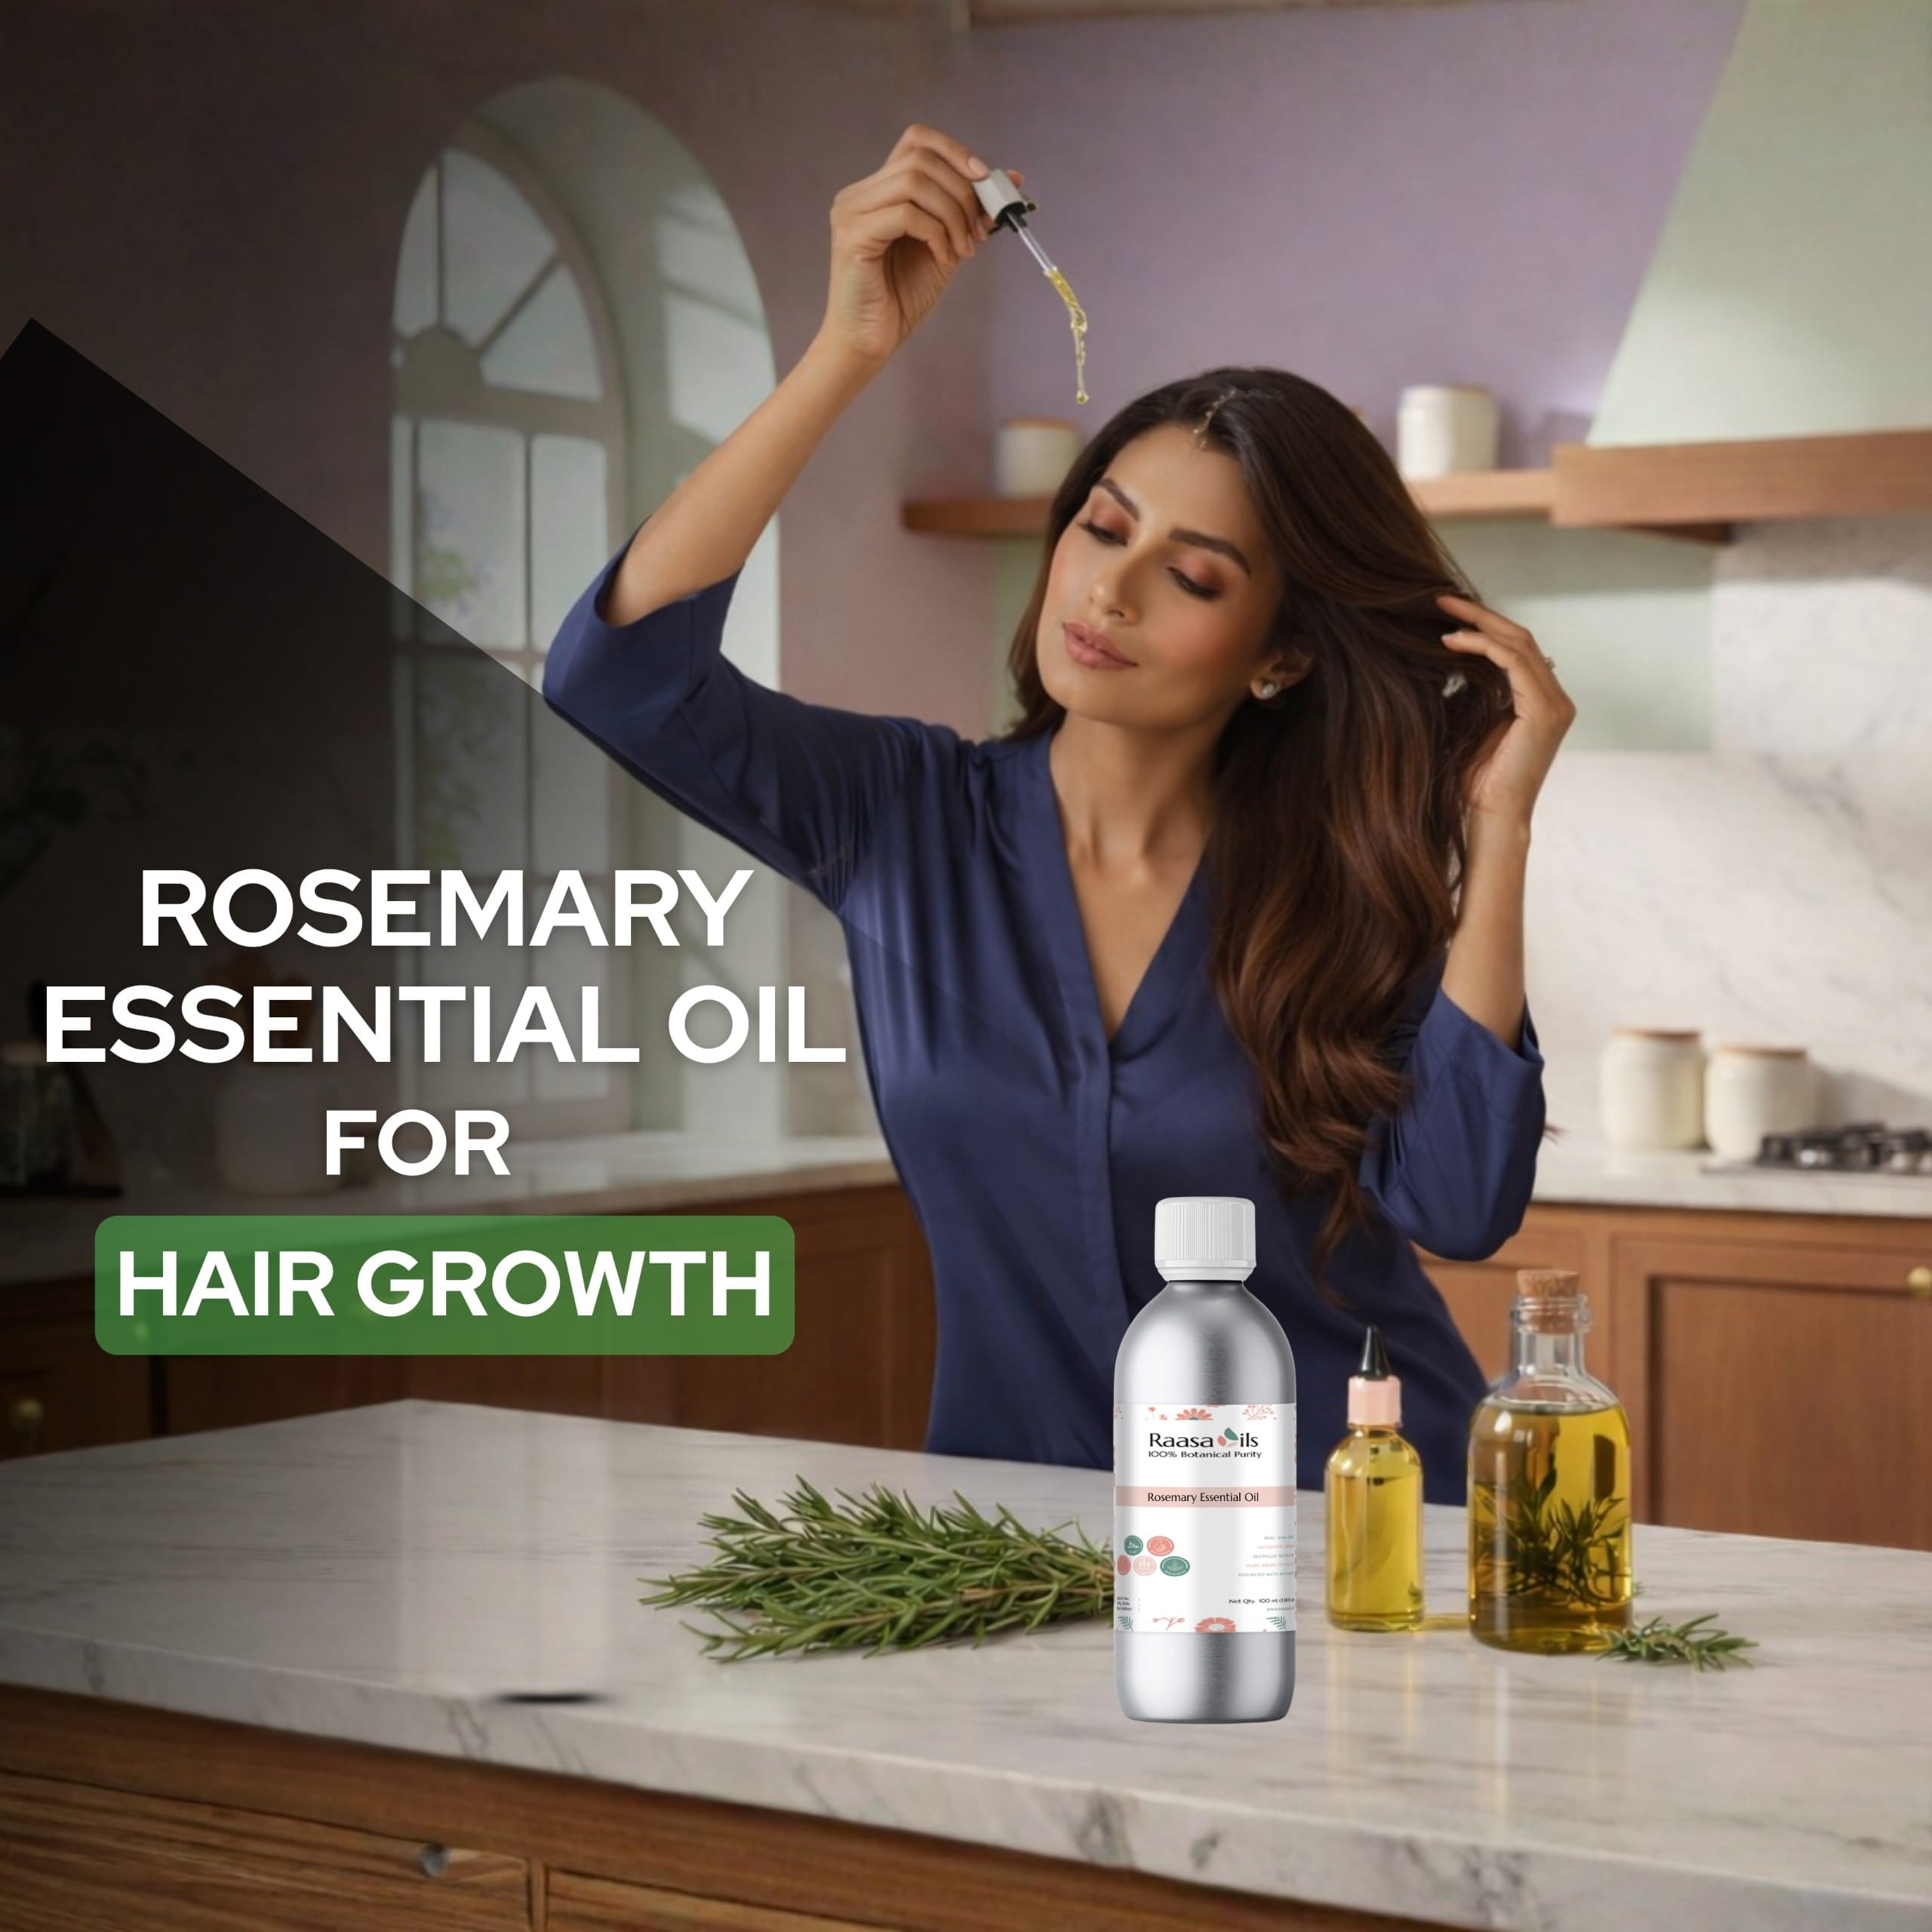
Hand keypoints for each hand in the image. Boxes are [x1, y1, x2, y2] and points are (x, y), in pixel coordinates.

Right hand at [820, 126, 1015, 364]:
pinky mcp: (852, 236)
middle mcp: (859, 194)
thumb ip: (969, 213)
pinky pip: (906, 214)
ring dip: (952, 214)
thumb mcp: (946, 246)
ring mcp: (851, 212)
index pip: (916, 140)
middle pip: (920, 159)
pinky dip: (936, 233)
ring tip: (963, 249)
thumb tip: (1013, 180)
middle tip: (979, 231)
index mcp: (877, 190)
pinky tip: (943, 258)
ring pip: (914, 181)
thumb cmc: (901, 298)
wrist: (868, 343)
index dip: (955, 152)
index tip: (986, 180)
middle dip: (963, 191)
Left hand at [1437, 592, 1575, 828]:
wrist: (1489, 817)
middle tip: (1440, 599)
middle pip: (1520, 638)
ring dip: (1479, 623)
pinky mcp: (1545, 712)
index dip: (1483, 625)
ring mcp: (1555, 704)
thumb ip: (1471, 693)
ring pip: (1519, 644)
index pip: (1516, 648)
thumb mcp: (1469, 725)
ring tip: (1442, 612)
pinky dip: (1482, 647)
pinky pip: (1514, 663)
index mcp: (1541, 701)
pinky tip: (1451, 642)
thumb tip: (1445, 658)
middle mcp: (1555, 699)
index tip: (1446, 612)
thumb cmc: (1474, 782)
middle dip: (1480, 614)